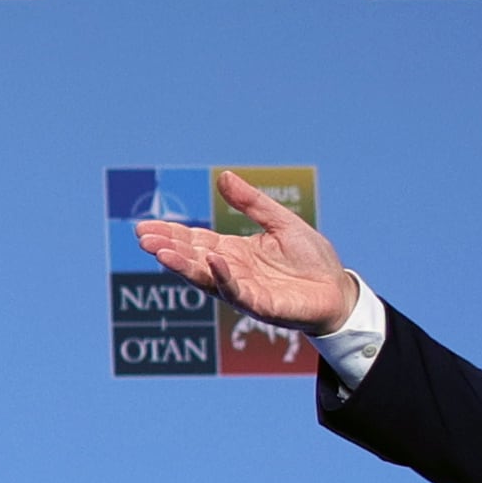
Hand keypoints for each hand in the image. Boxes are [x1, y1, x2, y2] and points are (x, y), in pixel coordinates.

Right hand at [130, 172, 357, 333]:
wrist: (338, 290)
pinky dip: (224, 277)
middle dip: (168, 248)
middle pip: (194, 259)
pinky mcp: (263, 306)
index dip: (172, 234)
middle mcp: (233, 272)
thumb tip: (223, 177)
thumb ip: (252, 203)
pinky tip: (212, 261)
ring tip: (161, 252)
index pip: (196, 242)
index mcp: (235, 252)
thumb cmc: (311, 259)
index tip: (144, 228)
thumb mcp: (281, 222)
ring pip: (208, 278)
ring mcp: (245, 290)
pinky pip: (239, 292)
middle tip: (143, 238)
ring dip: (184, 266)